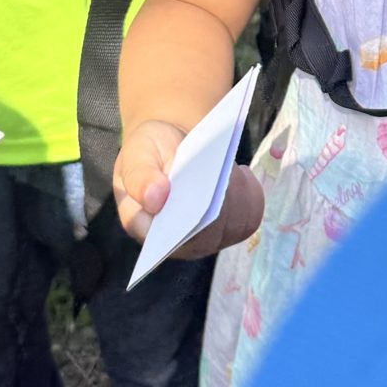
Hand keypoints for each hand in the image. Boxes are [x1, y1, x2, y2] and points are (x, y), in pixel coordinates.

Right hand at [113, 119, 263, 259]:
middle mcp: (173, 242)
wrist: (171, 144)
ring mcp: (202, 239)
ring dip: (237, 197)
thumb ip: (139, 176)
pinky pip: (247, 222)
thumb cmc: (149, 152)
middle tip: (223, 170)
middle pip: (207, 236)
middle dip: (220, 203)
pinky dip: (250, 196)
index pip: (168, 239)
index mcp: (143, 227)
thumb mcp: (137, 154)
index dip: (191, 222)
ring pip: (231, 229)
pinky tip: (242, 174)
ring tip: (231, 170)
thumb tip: (154, 200)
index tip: (205, 192)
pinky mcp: (225, 230)